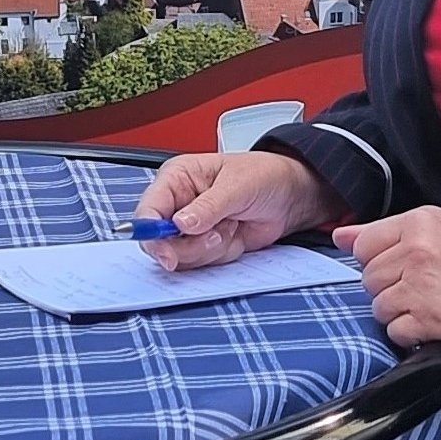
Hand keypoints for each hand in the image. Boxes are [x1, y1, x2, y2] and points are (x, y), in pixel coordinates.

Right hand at [135, 151, 347, 271]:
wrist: (291, 197)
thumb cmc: (264, 177)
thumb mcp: (237, 186)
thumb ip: (208, 206)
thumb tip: (181, 223)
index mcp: (178, 178)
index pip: (149, 208)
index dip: (150, 231)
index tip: (164, 250)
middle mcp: (179, 203)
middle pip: (159, 239)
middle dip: (187, 246)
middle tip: (215, 238)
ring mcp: (192, 227)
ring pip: (181, 255)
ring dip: (210, 249)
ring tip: (231, 226)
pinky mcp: (205, 245)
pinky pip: (202, 263)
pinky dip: (222, 254)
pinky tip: (235, 234)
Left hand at [336, 207, 440, 357]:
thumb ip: (387, 232)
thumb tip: (340, 236)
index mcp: (421, 221)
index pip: (364, 244)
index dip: (379, 262)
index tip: (402, 269)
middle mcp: (418, 248)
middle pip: (369, 277)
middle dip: (390, 289)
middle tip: (424, 290)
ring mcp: (421, 283)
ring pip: (378, 305)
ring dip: (400, 313)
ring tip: (430, 306)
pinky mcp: (429, 316)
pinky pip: (395, 330)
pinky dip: (411, 335)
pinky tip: (434, 324)